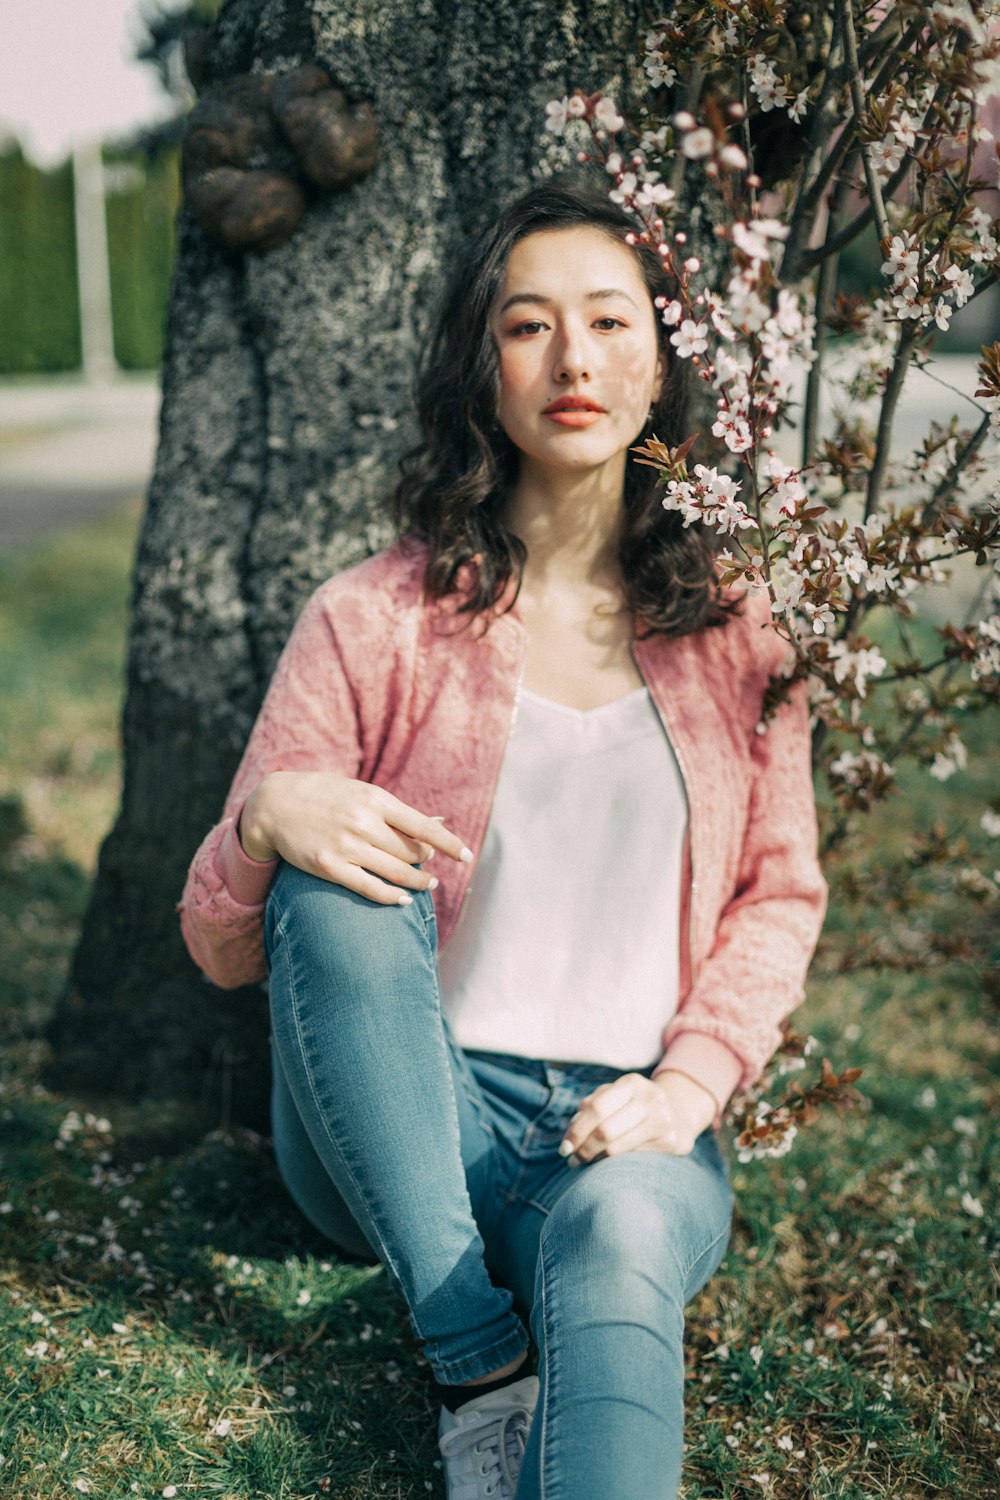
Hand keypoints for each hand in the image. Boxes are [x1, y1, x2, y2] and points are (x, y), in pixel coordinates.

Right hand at [238, 771, 471, 904]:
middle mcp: (363, 822)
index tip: (467, 856)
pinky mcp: (329, 867)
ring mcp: (346, 846)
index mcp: (375, 799)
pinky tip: (403, 900)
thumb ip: (397, 812)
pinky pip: (370, 888)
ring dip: (416, 882)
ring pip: (396, 872)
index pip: (422, 826)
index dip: (449, 844)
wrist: (274, 805)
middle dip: (425, 862)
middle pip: (411, 852)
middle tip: (430, 867)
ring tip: (426, 884)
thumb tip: (439, 824)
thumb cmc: (325, 796)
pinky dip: (392, 897)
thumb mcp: (362, 793)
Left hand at [560, 1070, 717, 1163]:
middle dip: (583, 1149)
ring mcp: (662, 1120)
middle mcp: (650, 1099)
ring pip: (618, 1147)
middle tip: (571, 1160)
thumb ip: (592, 1106)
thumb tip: (573, 1126)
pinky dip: (613, 1163)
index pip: (596, 1109)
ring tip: (583, 1164)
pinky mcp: (670, 1141)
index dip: (577, 1130)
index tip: (564, 1148)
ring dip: (595, 1159)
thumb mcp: (616, 1096)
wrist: (679, 1113)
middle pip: (605, 1130)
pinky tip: (605, 1164)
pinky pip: (632, 1157)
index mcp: (631, 1083)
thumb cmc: (634, 1105)